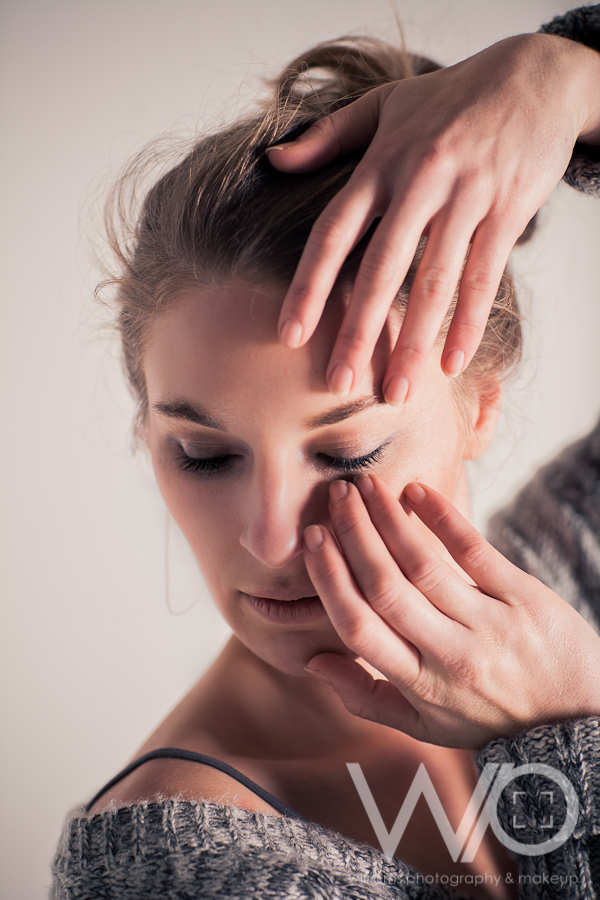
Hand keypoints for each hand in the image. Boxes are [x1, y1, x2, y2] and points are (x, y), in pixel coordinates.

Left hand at [269, 33, 599, 404]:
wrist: (534, 77)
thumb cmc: (449, 97)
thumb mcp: (383, 103)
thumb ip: (327, 136)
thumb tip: (273, 160)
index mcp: (381, 163)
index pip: (335, 231)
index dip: (310, 285)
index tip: (289, 335)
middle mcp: (420, 182)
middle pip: (382, 269)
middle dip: (359, 331)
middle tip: (340, 383)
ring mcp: (467, 197)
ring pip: (435, 282)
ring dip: (415, 342)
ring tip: (398, 392)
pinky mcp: (507, 211)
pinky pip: (484, 277)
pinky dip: (469, 323)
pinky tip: (452, 364)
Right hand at [302, 475, 599, 748]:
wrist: (578, 725)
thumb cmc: (492, 721)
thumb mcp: (426, 726)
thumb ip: (366, 695)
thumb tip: (312, 660)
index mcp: (419, 686)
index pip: (358, 626)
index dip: (329, 579)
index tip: (312, 539)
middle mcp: (450, 656)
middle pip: (386, 588)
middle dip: (353, 536)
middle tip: (335, 496)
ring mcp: (490, 626)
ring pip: (424, 566)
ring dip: (388, 520)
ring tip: (366, 486)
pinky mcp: (525, 600)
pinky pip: (476, 552)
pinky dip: (443, 519)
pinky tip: (417, 493)